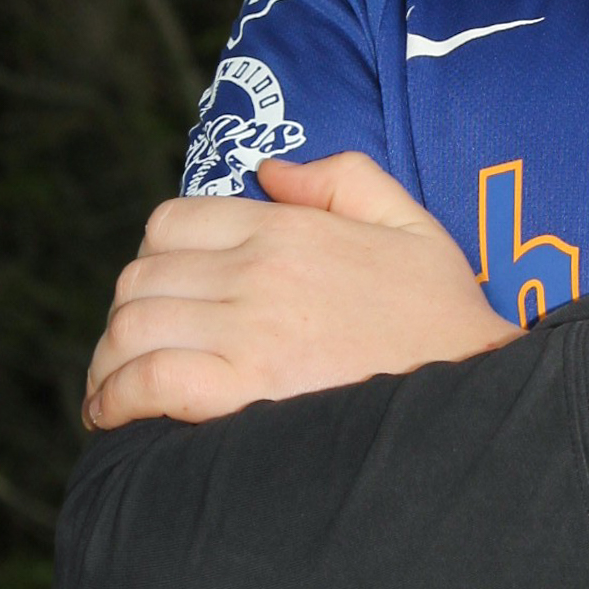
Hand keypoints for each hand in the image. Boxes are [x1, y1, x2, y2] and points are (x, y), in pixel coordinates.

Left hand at [84, 152, 516, 429]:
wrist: (481, 395)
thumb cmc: (447, 323)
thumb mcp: (413, 226)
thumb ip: (344, 179)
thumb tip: (269, 171)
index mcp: (288, 229)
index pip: (170, 225)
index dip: (153, 263)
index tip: (162, 301)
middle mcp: (258, 271)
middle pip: (139, 278)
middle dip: (124, 317)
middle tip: (132, 355)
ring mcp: (248, 331)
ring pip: (130, 328)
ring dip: (107, 363)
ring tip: (112, 393)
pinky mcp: (242, 392)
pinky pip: (147, 381)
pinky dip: (115, 399)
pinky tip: (115, 418)